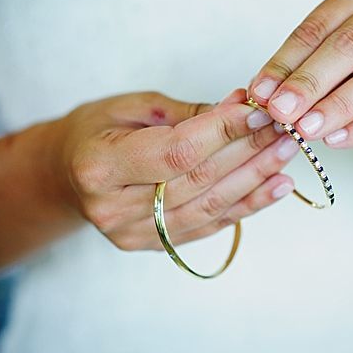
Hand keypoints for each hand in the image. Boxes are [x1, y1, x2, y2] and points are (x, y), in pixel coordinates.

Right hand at [52, 89, 299, 250]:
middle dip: (248, 150)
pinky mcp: (153, 245)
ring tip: (287, 153)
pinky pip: (209, 225)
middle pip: (197, 180)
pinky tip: (275, 185)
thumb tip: (242, 108)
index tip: (259, 109)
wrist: (65, 174)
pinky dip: (247, 205)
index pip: (176, 151)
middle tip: (285, 127)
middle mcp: (112, 207)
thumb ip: (186, 113)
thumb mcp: (131, 106)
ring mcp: (132, 233)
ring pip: (208, 207)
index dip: (223, 131)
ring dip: (255, 179)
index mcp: (99, 166)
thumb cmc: (96, 131)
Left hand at [247, 0, 352, 153]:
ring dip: (338, 105)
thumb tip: (264, 94)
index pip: (324, 21)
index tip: (259, 91)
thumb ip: (310, 69)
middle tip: (279, 112)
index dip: (287, 59)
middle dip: (310, 80)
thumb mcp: (344, 64)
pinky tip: (338, 140)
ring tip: (305, 129)